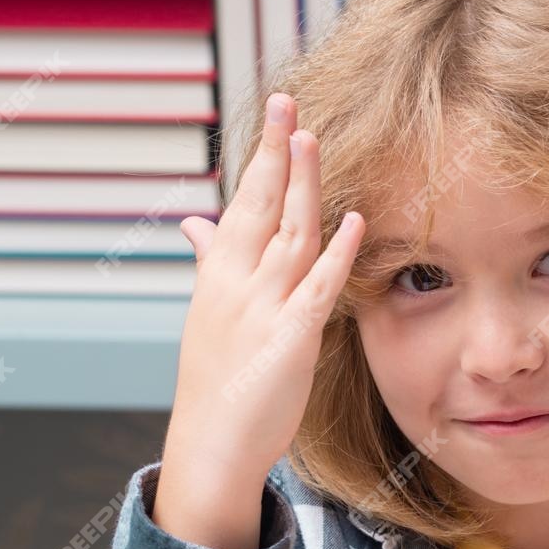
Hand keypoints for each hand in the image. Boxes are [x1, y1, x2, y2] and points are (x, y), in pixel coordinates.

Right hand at [154, 91, 365, 548]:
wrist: (211, 445)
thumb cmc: (216, 382)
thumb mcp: (210, 313)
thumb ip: (210, 262)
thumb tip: (195, 221)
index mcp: (219, 275)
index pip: (244, 204)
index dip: (263, 159)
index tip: (278, 117)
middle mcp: (236, 284)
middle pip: (259, 206)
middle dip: (274, 153)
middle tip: (287, 103)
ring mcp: (261, 310)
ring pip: (287, 236)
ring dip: (302, 187)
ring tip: (313, 140)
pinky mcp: (289, 340)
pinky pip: (316, 289)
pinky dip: (335, 254)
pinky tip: (353, 222)